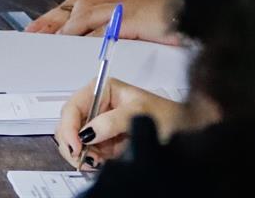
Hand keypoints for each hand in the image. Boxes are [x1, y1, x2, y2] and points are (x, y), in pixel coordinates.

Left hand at [28, 0, 181, 40]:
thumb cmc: (151, 6)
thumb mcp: (120, 9)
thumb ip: (99, 20)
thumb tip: (75, 36)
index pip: (69, 5)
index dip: (49, 19)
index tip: (32, 31)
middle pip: (71, 10)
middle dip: (50, 25)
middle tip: (32, 38)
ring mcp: (117, 4)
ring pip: (82, 18)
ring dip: (65, 33)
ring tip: (50, 48)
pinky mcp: (130, 17)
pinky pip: (104, 29)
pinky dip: (88, 39)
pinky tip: (77, 48)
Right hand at [54, 77, 188, 170]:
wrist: (186, 132)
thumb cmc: (168, 115)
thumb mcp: (140, 114)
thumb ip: (113, 121)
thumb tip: (88, 132)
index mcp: (102, 90)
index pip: (73, 107)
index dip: (69, 126)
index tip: (77, 145)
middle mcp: (97, 107)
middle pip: (68, 125)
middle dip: (74, 143)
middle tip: (86, 159)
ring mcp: (100, 127)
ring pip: (75, 142)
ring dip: (82, 155)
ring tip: (98, 161)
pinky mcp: (104, 145)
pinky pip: (87, 155)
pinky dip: (90, 162)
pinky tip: (102, 163)